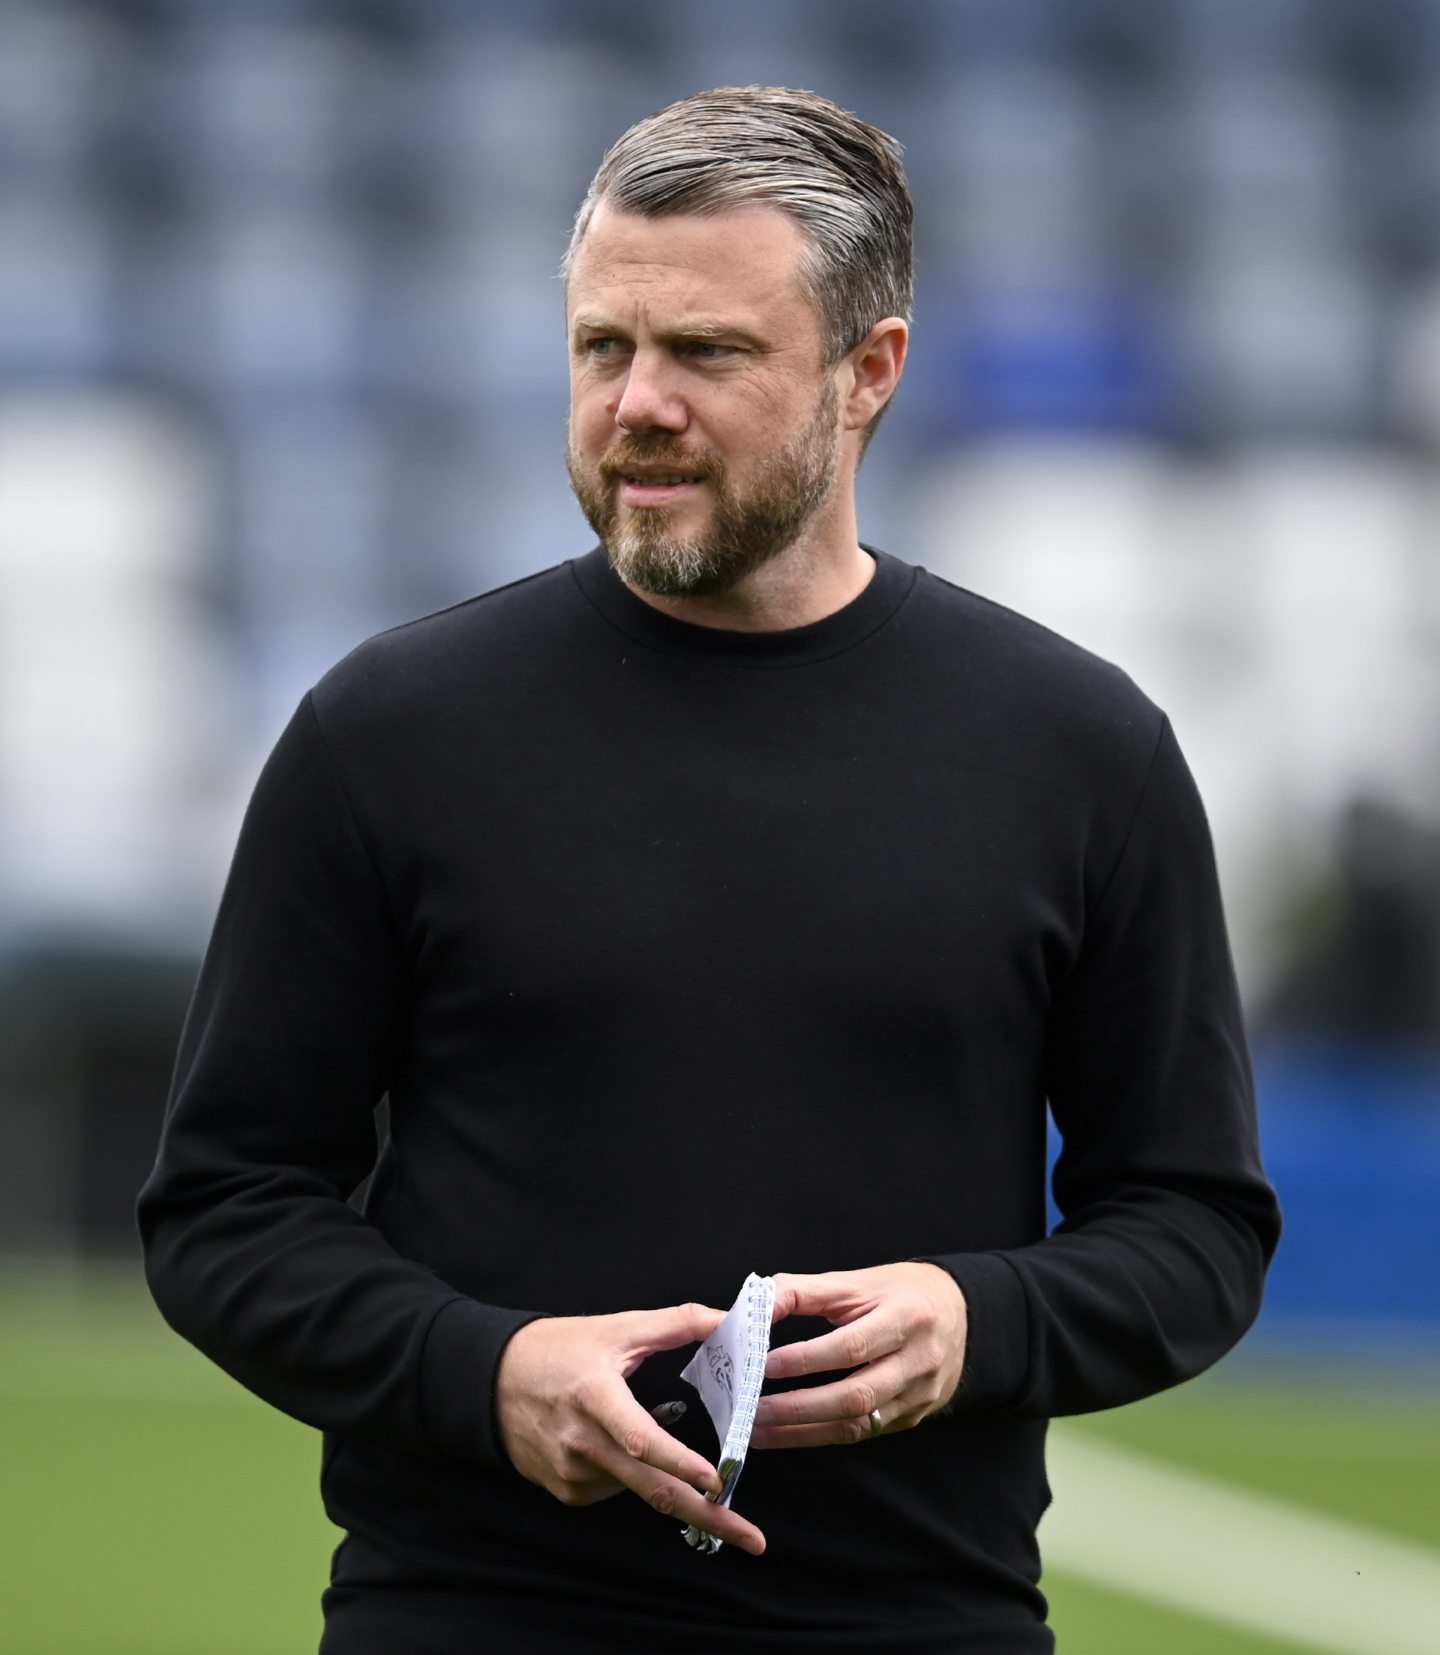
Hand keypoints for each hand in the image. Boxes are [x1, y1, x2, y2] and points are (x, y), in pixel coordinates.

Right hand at [495, 1303, 766, 1554]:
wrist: (491, 1382)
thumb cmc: (558, 1349)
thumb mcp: (616, 1328)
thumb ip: (676, 1322)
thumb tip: (727, 1318)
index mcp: (595, 1397)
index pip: (641, 1438)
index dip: (680, 1461)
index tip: (718, 1480)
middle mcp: (583, 1443)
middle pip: (654, 1490)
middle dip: (710, 1517)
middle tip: (754, 1540)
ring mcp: (574, 1475)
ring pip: (641, 1487)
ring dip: (673, 1480)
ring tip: (686, 1459)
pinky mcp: (569, 1492)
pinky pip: (618, 1488)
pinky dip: (637, 1473)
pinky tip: (629, 1448)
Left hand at [750, 1262, 966, 1448]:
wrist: (959, 1313)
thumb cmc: (899, 1292)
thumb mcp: (857, 1281)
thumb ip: (803, 1291)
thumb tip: (756, 1306)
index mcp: (906, 1317)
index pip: (851, 1346)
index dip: (806, 1359)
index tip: (763, 1365)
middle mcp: (918, 1361)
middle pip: (857, 1396)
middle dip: (799, 1408)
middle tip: (753, 1410)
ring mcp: (919, 1395)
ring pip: (859, 1424)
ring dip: (804, 1432)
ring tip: (760, 1429)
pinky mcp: (913, 1417)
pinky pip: (865, 1432)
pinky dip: (822, 1435)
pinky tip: (789, 1434)